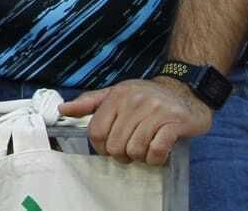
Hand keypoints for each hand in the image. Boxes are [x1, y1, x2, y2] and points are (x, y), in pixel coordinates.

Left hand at [61, 78, 213, 164]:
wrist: (185, 89)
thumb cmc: (146, 95)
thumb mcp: (115, 94)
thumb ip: (89, 102)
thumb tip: (62, 110)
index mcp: (116, 96)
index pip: (96, 131)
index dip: (100, 147)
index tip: (109, 149)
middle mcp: (134, 102)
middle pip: (114, 144)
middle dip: (121, 155)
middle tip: (130, 152)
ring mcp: (155, 112)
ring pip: (135, 149)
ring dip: (140, 157)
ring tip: (145, 150)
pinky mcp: (175, 123)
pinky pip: (157, 150)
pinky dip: (156, 159)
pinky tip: (158, 154)